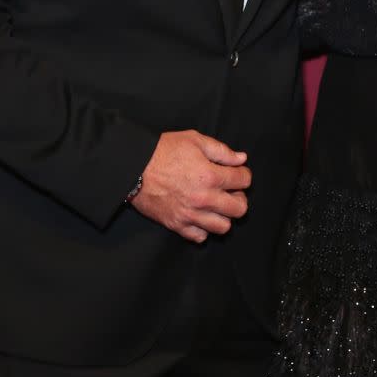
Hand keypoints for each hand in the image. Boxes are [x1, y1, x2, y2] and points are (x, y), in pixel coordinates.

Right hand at [129, 130, 250, 242]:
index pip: (243, 180)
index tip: (237, 173)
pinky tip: (200, 216)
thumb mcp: (195, 140)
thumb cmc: (163, 150)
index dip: (243, 174)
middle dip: (239, 198)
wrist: (133, 167)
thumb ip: (221, 151)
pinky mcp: (176, 224)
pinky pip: (200, 236)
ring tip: (216, 205)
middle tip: (230, 191)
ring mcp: (190, 214)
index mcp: (211, 175)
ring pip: (223, 227)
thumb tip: (241, 159)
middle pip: (239, 208)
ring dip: (224, 215)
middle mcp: (204, 198)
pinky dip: (203, 229)